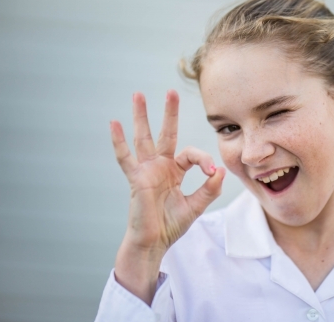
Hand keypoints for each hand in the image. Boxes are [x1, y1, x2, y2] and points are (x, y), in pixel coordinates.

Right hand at [110, 90, 224, 303]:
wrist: (154, 242)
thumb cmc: (172, 225)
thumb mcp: (196, 206)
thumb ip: (209, 189)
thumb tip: (219, 170)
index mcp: (175, 170)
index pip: (191, 154)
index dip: (203, 160)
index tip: (211, 173)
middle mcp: (160, 166)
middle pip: (165, 134)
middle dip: (169, 113)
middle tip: (171, 92)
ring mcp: (146, 170)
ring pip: (143, 138)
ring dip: (141, 117)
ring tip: (138, 94)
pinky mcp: (136, 179)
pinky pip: (125, 158)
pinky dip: (119, 141)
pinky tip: (114, 123)